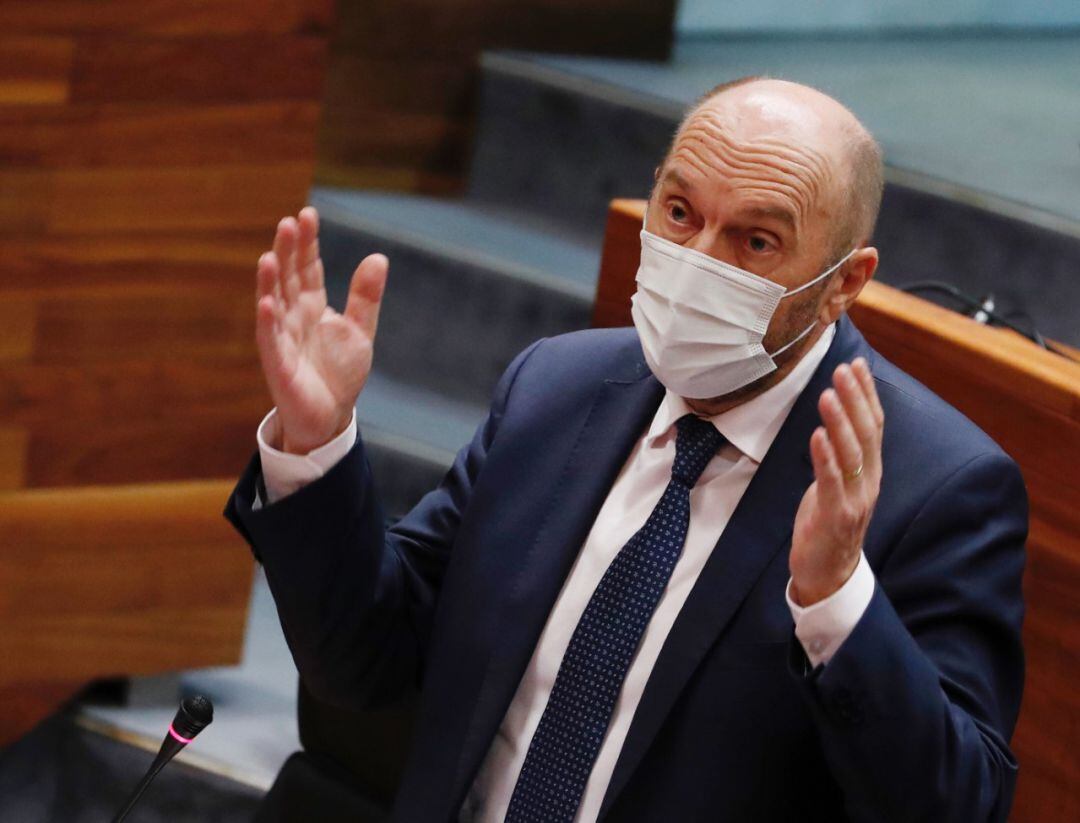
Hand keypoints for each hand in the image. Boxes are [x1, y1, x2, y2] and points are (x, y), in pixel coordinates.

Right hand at [255, 206, 387, 454]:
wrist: (331, 415)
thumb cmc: (339, 372)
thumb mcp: (359, 330)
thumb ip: (365, 296)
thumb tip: (378, 257)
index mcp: (312, 305)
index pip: (307, 267)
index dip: (307, 242)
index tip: (307, 214)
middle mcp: (293, 315)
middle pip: (288, 277)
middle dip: (288, 251)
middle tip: (289, 223)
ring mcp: (282, 337)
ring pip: (273, 303)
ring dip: (269, 281)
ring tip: (270, 256)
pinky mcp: (278, 363)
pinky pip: (270, 339)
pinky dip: (267, 320)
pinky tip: (266, 302)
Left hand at [789, 358, 883, 605]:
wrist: (829, 574)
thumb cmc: (829, 523)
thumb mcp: (838, 482)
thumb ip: (840, 454)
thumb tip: (832, 419)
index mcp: (871, 471)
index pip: (873, 425)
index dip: (866, 394)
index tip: (856, 365)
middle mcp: (869, 482)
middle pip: (866, 433)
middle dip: (855, 398)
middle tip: (843, 368)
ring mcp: (855, 499)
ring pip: (852, 453)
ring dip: (840, 421)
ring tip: (828, 393)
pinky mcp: (836, 516)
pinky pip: (831, 482)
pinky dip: (825, 457)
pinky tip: (817, 434)